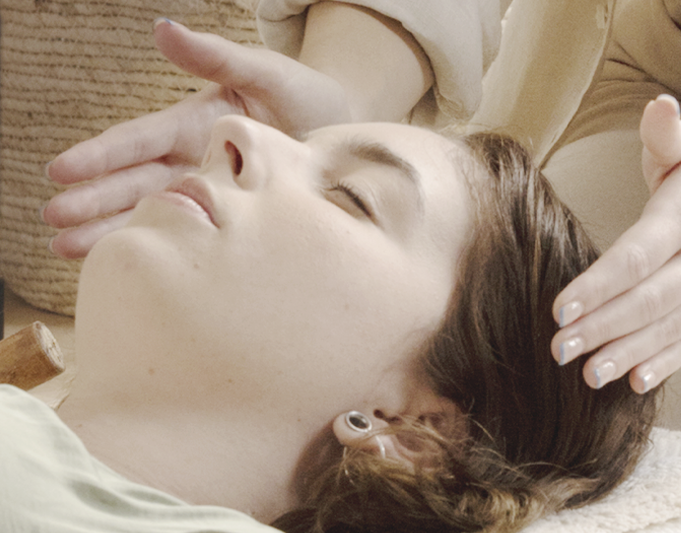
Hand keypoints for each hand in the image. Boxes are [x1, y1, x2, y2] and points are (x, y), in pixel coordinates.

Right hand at [42, 19, 349, 258]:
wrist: (347, 134)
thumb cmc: (307, 97)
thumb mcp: (266, 73)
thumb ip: (216, 57)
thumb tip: (163, 28)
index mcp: (195, 123)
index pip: (138, 140)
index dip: (100, 155)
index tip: (61, 170)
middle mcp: (192, 160)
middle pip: (133, 181)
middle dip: (92, 199)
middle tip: (53, 219)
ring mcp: (207, 191)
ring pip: (150, 211)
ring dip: (108, 229)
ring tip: (64, 248)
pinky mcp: (229, 216)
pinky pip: (187, 233)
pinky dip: (155, 245)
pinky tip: (121, 261)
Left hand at [551, 95, 680, 392]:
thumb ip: (664, 132)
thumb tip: (657, 103)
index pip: (634, 259)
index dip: (596, 287)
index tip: (559, 309)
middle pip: (645, 302)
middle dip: (599, 328)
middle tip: (558, 349)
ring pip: (667, 330)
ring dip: (625, 354)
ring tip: (588, 374)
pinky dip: (665, 364)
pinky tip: (634, 380)